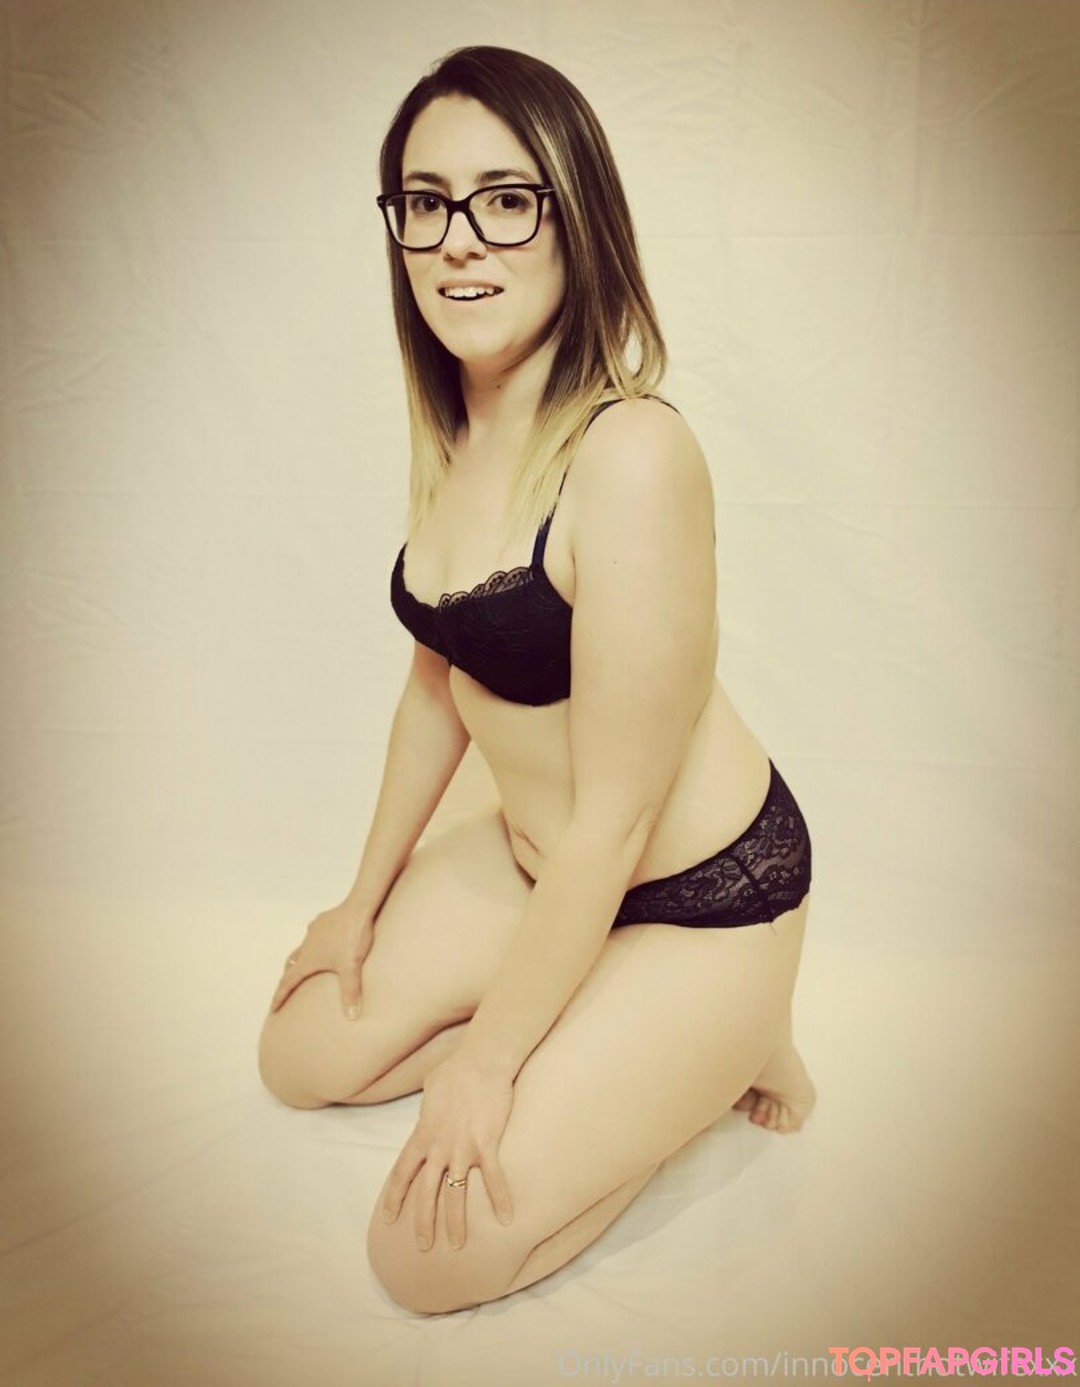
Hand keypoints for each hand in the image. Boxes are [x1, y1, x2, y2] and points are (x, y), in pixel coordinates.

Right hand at [269, 897, 375, 1018]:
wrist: (359, 908)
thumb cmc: (353, 938)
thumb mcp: (352, 968)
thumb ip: (351, 993)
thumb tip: (352, 1017)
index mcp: (308, 959)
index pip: (288, 982)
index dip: (280, 996)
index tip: (273, 1008)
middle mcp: (306, 945)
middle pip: (290, 964)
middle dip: (287, 977)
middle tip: (287, 988)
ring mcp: (313, 931)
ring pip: (301, 948)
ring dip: (299, 959)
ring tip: (304, 967)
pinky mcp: (322, 921)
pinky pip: (313, 934)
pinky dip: (314, 944)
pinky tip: (324, 943)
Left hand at [381, 1053, 514, 1251]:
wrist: (481, 1061)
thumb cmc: (456, 1070)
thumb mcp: (430, 1090)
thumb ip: (427, 1111)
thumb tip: (428, 1116)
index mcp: (423, 1134)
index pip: (402, 1172)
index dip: (395, 1197)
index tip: (390, 1217)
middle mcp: (439, 1146)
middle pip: (426, 1193)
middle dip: (422, 1222)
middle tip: (423, 1247)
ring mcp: (462, 1148)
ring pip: (456, 1194)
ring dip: (455, 1222)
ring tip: (456, 1245)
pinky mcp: (486, 1144)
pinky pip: (493, 1179)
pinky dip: (500, 1200)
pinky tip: (506, 1219)